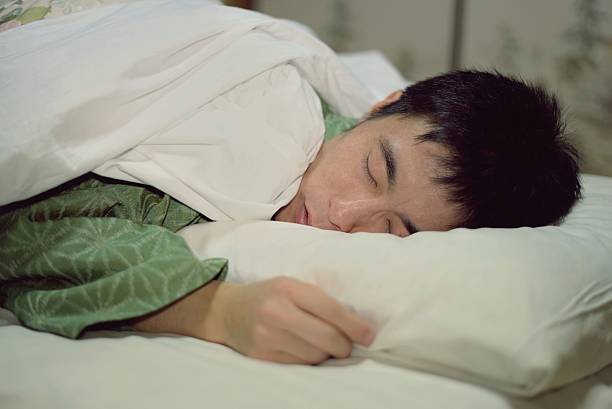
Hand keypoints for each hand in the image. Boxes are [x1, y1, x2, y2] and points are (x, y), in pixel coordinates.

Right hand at [206, 277, 374, 364]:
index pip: (331, 309)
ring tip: (321, 345)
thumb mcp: (291, 285)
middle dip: (344, 345)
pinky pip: (298, 365)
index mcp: (288, 288)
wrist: (227, 310)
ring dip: (325, 354)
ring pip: (315, 355)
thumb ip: (318, 300)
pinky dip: (308, 360)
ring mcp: (267, 336)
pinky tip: (304, 350)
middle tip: (347, 345)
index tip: (369, 335)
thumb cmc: (269, 295)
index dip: (354, 325)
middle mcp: (277, 312)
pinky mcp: (262, 355)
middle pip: (327, 338)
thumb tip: (355, 325)